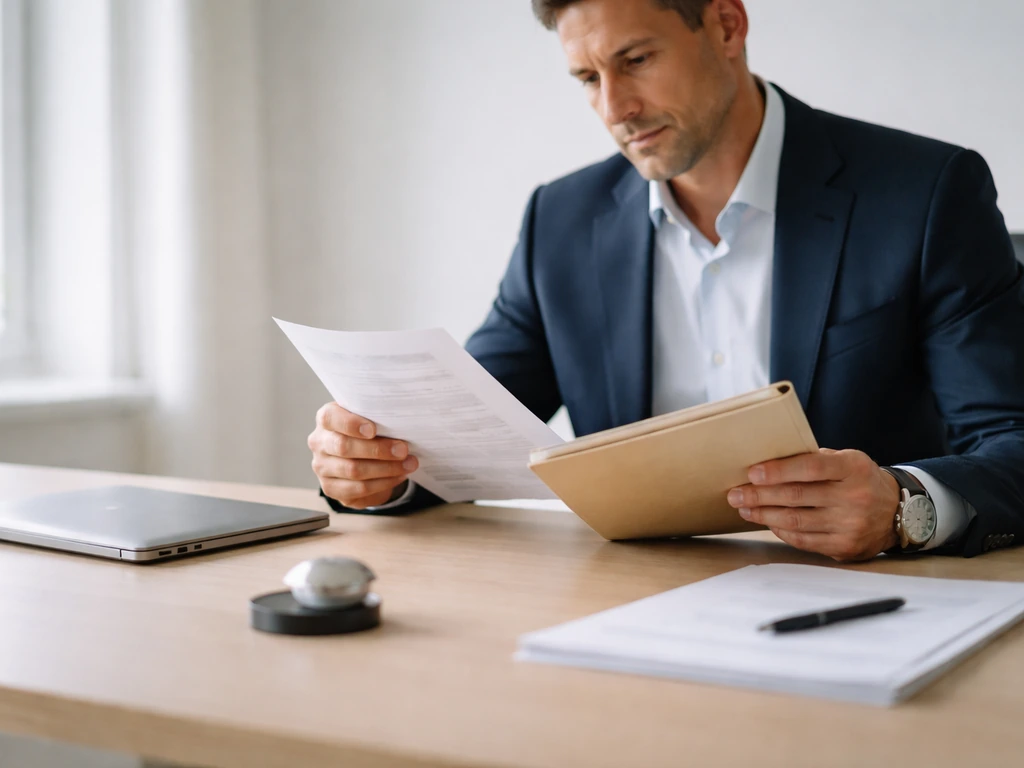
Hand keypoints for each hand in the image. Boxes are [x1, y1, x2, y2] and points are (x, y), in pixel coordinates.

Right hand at [308, 402, 418, 508]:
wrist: (362, 456)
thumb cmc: (367, 432)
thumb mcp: (370, 418)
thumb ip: (377, 417)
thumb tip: (402, 423)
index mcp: (326, 419)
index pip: (330, 418)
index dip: (351, 424)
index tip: (373, 430)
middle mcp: (319, 443)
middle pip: (344, 447)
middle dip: (377, 449)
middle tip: (402, 449)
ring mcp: (322, 468)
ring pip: (353, 470)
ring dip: (386, 468)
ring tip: (408, 464)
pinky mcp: (331, 488)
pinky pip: (359, 489)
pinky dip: (383, 483)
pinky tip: (399, 476)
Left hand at [725, 448, 900, 560]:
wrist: (898, 511)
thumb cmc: (859, 479)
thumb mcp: (846, 460)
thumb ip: (814, 460)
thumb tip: (769, 463)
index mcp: (853, 468)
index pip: (810, 467)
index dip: (778, 470)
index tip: (752, 473)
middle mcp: (854, 497)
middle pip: (797, 496)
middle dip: (760, 495)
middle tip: (735, 494)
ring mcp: (851, 525)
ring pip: (796, 521)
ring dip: (764, 515)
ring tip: (744, 508)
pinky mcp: (845, 547)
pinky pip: (804, 540)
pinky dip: (781, 530)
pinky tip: (767, 522)